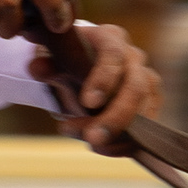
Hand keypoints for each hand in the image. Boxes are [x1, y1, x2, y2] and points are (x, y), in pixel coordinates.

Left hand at [40, 21, 163, 152]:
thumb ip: (46, 66)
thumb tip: (37, 67)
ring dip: (119, 134)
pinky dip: (126, 142)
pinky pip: (146, 128)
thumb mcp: (55, 62)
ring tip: (92, 144)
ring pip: (144, 110)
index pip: (113, 55)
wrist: (81, 70)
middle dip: (116, 117)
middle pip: (136, 87)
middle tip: (93, 138)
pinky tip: (104, 148)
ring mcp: (146, 80)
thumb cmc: (69, 62)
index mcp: (110, 39)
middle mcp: (134, 57)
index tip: (88, 102)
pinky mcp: (150, 103)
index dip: (103, 78)